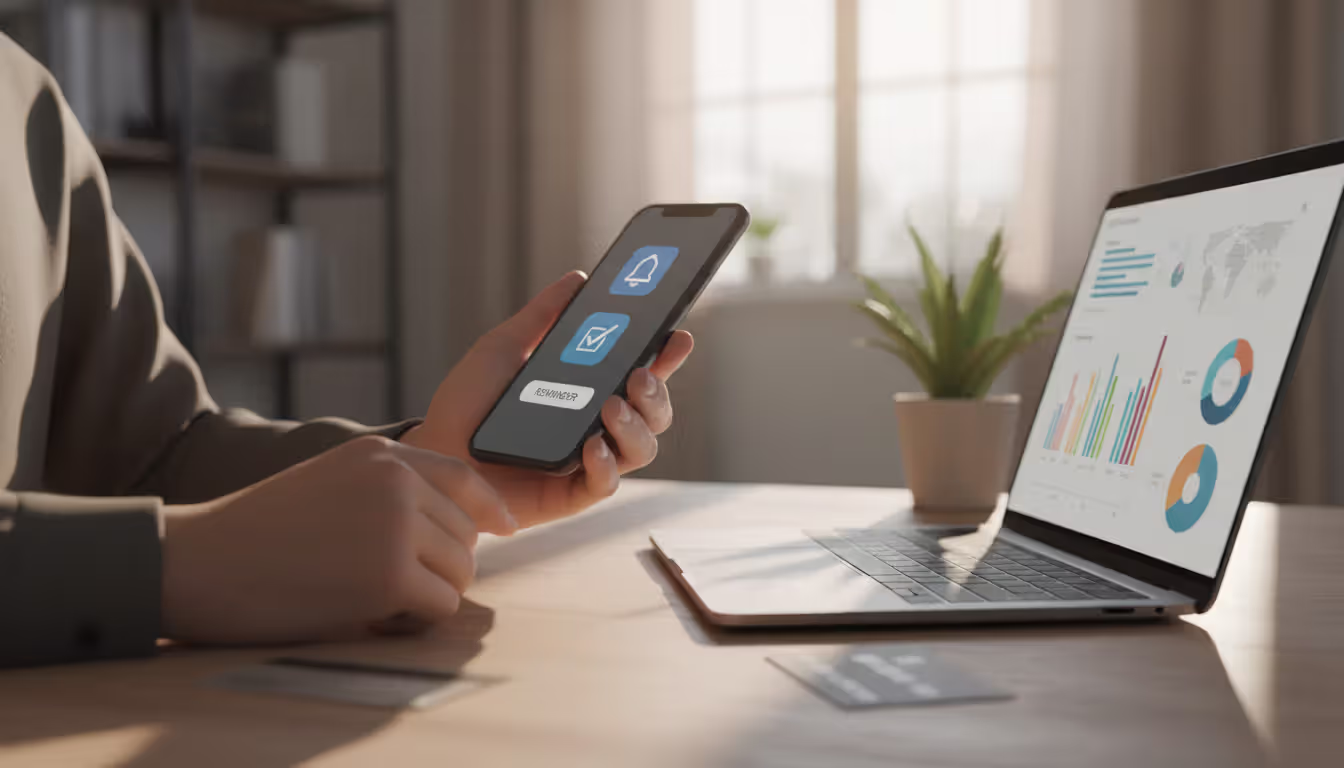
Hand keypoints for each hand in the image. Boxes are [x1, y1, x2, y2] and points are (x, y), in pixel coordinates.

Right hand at [159, 435, 515, 643]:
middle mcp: (396, 480)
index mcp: (381, 454)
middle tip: (396, 585)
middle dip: (442, 564)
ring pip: (461, 571)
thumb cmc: (258, 531)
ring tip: (378, 598)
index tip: (503, 528)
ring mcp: (396, 526)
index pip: (464, 476)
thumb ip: (390, 489)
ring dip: (430, 593)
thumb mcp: (331, 480)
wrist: (198, 562)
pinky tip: (374, 615)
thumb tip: (467, 525)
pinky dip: (416, 620)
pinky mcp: (391, 576)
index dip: (488, 508)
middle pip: (466, 533)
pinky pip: (441, 606)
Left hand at [403, 271, 693, 527]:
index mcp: (590, 390)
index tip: (677, 335)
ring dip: (636, 426)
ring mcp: (588, 462)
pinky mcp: (571, 495)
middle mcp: (598, 426)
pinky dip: (606, 465)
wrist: (432, 456)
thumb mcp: (502, 349)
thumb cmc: (467, 405)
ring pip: (643, 449)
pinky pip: (607, 484)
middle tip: (638, 373)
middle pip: (655, 412)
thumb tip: (577, 278)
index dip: (667, 356)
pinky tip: (591, 446)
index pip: (643, 371)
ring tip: (610, 406)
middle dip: (657, 391)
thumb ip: (541, 317)